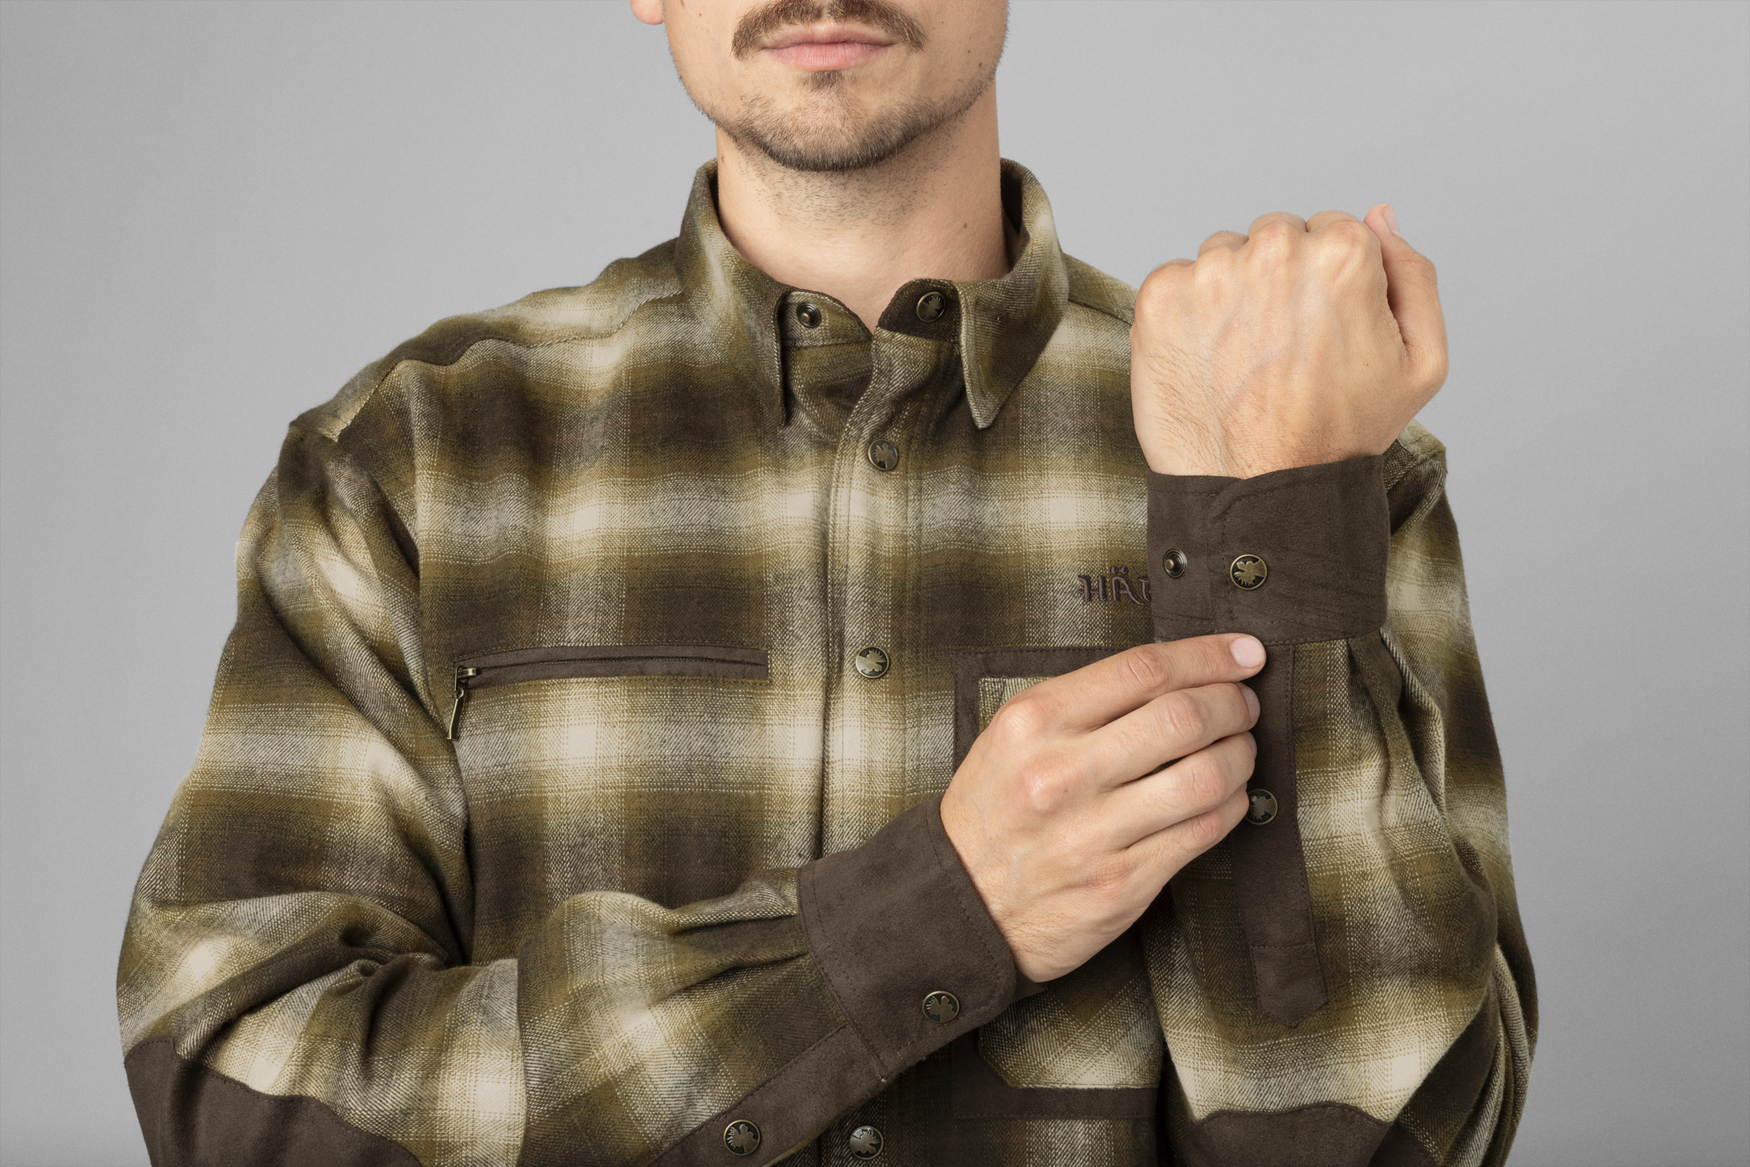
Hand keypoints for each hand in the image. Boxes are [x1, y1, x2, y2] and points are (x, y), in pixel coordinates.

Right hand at [939, 635, 1264, 982]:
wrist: (959, 905)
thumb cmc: (992, 814)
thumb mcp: (1011, 737)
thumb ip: (1082, 702)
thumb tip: (1174, 674)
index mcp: (1034, 723)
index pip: (1144, 670)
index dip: (1209, 655)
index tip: (1243, 653)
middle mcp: (1062, 774)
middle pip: (1183, 717)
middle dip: (1233, 703)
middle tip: (1244, 703)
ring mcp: (1092, 833)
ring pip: (1203, 777)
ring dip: (1240, 755)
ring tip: (1239, 748)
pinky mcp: (1120, 883)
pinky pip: (1201, 833)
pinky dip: (1230, 805)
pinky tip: (1227, 795)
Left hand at [1129, 204, 1447, 477]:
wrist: (1260, 493)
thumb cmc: (1343, 436)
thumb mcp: (1420, 362)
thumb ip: (1413, 275)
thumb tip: (1380, 215)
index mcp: (1344, 251)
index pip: (1331, 229)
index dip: (1329, 282)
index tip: (1321, 330)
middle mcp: (1275, 249)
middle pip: (1275, 237)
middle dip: (1279, 279)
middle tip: (1282, 349)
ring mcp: (1211, 272)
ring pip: (1224, 257)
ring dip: (1231, 294)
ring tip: (1244, 361)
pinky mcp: (1159, 297)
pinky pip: (1177, 282)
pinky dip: (1187, 315)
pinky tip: (1208, 363)